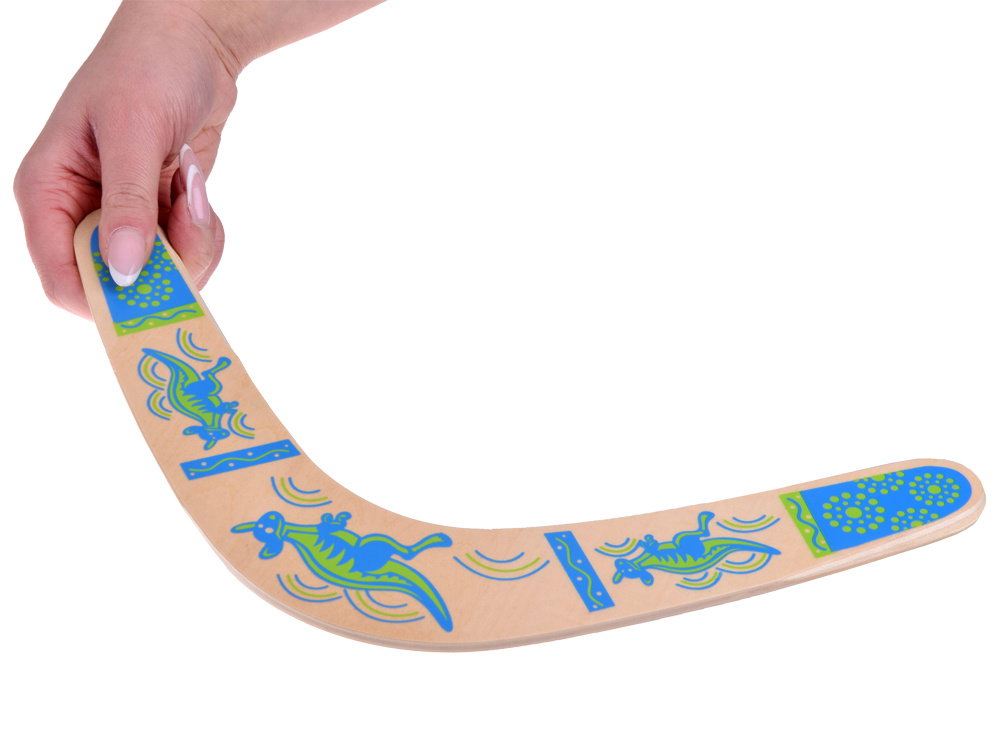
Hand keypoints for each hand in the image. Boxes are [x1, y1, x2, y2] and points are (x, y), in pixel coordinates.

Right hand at [14, 1, 235, 316]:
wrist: (193, 41)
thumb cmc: (148, 67)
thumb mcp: (134, 132)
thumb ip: (128, 204)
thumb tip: (123, 271)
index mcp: (49, 192)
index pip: (62, 279)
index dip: (106, 299)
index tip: (156, 288)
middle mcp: (80, 211)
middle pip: (121, 283)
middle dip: (167, 263)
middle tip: (191, 216)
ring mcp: (123, 215)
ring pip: (161, 271)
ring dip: (192, 242)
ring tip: (193, 187)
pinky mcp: (159, 212)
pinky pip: (185, 249)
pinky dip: (203, 230)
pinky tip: (197, 187)